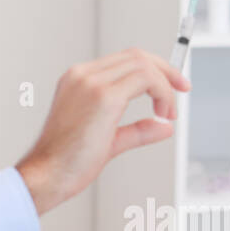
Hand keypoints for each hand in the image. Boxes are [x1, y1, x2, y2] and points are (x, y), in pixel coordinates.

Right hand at [16, 48, 190, 212]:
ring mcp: (91, 82)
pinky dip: (161, 92)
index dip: (154, 69)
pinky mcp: (103, 96)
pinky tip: (162, 113)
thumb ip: (137, 130)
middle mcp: (83, 76)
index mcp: (79, 81)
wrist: (47, 175)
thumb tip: (162, 127)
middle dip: (166, 70)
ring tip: (168, 110)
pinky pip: (144, 79)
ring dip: (165, 83)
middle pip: (136, 55)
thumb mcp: (110, 140)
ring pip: (142, 63)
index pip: (125, 61)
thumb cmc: (67, 163)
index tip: (172, 86)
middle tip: (182, 88)